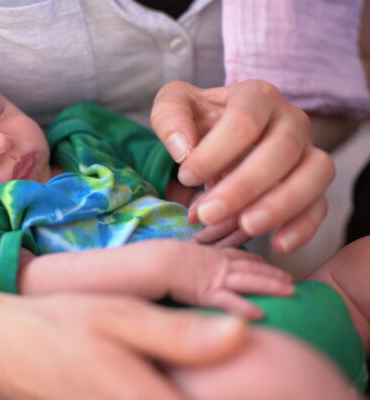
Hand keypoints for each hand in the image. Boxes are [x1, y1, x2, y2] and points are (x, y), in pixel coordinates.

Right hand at [0, 292, 247, 399]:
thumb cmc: (57, 325)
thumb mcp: (120, 316)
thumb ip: (182, 334)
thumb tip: (244, 333)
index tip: (266, 392)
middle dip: (205, 395)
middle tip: (223, 382)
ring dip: (178, 395)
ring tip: (174, 376)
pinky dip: (152, 397)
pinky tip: (151, 382)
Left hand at [152, 80, 333, 253]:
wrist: (216, 138)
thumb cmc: (196, 121)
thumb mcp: (173, 107)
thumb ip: (169, 117)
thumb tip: (183, 149)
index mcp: (256, 96)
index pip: (244, 120)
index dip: (215, 153)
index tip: (186, 177)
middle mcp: (290, 120)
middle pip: (283, 149)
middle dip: (244, 186)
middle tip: (208, 213)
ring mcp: (307, 151)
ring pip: (314, 174)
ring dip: (281, 205)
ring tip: (247, 227)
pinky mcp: (312, 184)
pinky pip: (320, 205)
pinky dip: (303, 227)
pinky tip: (278, 244)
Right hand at [155, 241, 292, 319]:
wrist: (149, 259)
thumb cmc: (156, 257)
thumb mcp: (176, 253)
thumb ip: (187, 259)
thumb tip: (189, 264)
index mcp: (209, 254)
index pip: (238, 257)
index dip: (257, 262)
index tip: (271, 266)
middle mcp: (216, 264)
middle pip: (250, 268)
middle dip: (272, 273)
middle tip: (290, 280)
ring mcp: (213, 277)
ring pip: (248, 281)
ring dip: (270, 286)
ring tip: (290, 292)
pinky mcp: (205, 292)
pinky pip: (228, 301)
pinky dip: (244, 307)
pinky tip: (260, 315)